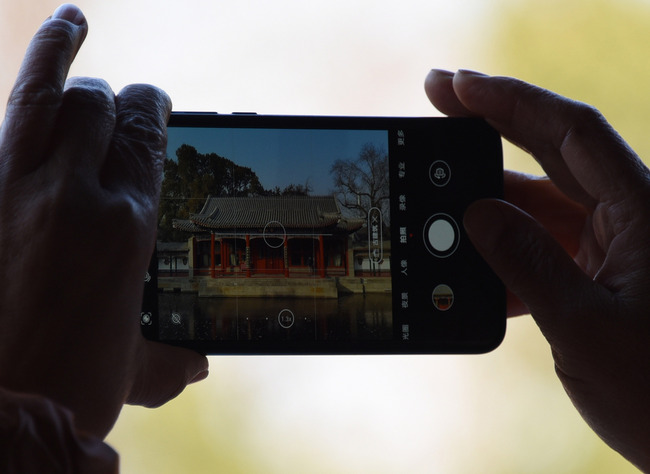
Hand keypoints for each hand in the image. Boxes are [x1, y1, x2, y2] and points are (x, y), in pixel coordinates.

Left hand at [0, 4, 207, 437]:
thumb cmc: (61, 390)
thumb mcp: (124, 375)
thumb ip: (165, 362)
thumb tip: (195, 364)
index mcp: (127, 227)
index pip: (153, 142)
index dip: (158, 117)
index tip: (158, 114)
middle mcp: (81, 190)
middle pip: (110, 110)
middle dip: (123, 103)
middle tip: (125, 110)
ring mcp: (21, 181)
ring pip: (59, 93)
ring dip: (70, 58)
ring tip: (75, 23)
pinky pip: (10, 107)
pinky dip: (34, 60)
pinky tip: (54, 32)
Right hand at [425, 69, 649, 468]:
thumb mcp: (586, 329)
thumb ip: (528, 265)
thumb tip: (476, 213)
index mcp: (643, 211)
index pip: (572, 132)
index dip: (511, 99)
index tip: (457, 85)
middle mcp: (627, 216)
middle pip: (550, 151)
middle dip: (490, 126)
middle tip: (433, 103)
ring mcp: (609, 245)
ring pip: (536, 204)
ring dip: (486, 204)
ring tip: (436, 201)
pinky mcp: (595, 274)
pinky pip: (538, 245)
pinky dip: (501, 251)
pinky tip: (471, 266)